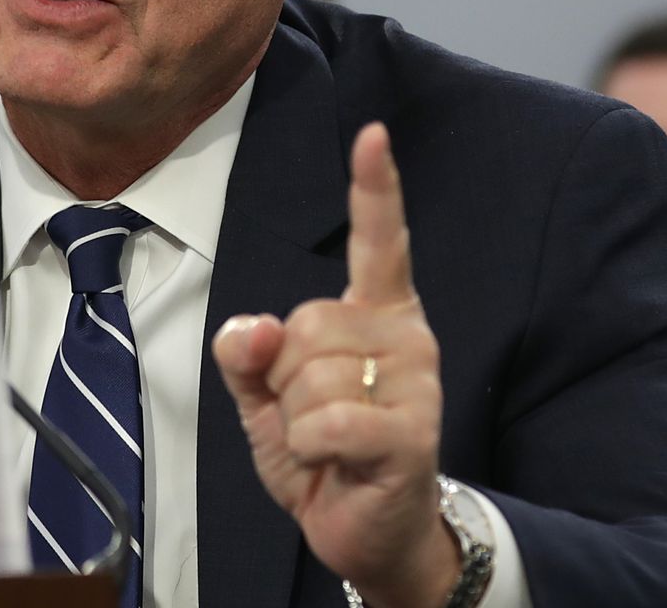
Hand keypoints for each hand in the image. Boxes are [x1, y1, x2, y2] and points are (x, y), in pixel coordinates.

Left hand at [213, 122, 458, 606]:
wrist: (366, 531)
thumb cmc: (323, 452)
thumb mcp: (265, 397)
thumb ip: (248, 354)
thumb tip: (251, 328)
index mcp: (376, 312)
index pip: (378, 240)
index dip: (375, 187)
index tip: (374, 135)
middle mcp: (406, 335)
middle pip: (303, 324)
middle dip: (283, 378)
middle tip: (313, 415)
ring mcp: (418, 382)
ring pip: (308, 377)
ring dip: (297, 421)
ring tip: (331, 442)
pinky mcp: (415, 432)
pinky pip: (326, 422)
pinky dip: (310, 449)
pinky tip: (338, 463)